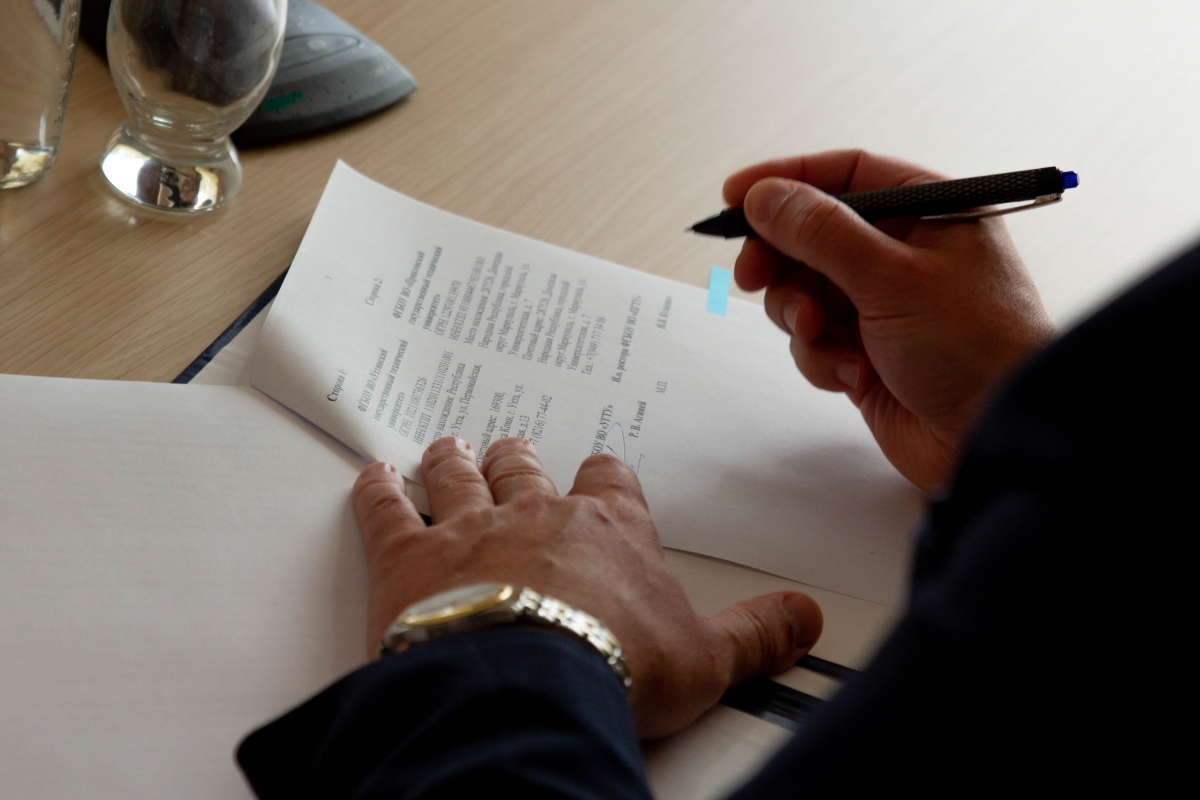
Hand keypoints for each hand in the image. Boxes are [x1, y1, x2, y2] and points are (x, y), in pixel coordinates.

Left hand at [352, 437, 822, 738]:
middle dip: (517, 458)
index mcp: (607, 530)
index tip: (600, 474)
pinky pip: (385, 509)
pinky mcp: (406, 558)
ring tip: (446, 447)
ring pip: (458, 476)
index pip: (611, 482)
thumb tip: (806, 618)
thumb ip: (759, 633)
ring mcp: (467, 529)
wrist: (526, 686)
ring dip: (452, 461)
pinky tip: (374, 476)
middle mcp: (535, 515)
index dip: (604, 477)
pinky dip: (377, 491)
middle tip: (510, 448)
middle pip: (524, 468)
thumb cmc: (613, 666)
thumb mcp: (707, 659)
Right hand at [724, 149, 1055, 490]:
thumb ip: (820, 233)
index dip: (787, 181)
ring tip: (822, 335)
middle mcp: (905, 253)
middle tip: (752, 277)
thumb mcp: (891, 277)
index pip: (846, 175)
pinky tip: (854, 375)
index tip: (735, 196)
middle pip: (813, 235)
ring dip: (800, 315)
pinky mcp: (868, 353)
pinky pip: (815, 341)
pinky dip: (822, 357)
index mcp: (929, 213)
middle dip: (781, 259)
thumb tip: (765, 197)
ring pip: (805, 292)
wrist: (994, 437)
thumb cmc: (974, 347)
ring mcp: (884, 305)